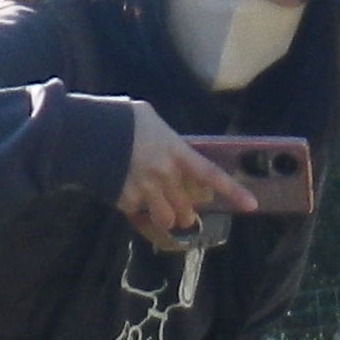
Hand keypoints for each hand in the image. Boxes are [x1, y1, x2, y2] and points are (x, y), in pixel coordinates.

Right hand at [117, 105, 260, 246]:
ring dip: (165, 218)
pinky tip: (126, 192)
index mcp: (176, 152)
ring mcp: (147, 190)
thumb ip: (167, 140)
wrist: (87, 133)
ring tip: (156, 210)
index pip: (210, 175)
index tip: (251, 206)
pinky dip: (136, 209)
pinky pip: (140, 214)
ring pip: (167, 220)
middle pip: (187, 208)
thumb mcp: (150, 120)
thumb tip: (170, 149)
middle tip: (180, 210)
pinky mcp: (127, 201)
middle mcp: (166, 175)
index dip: (233, 191)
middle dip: (185, 212)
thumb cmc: (119, 119)